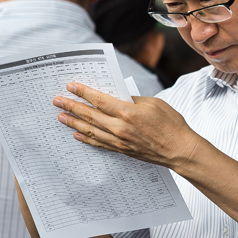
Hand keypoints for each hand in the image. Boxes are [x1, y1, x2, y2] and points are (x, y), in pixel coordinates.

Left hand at [53, 83, 202, 168]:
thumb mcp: (154, 103)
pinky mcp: (123, 150)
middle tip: (57, 101)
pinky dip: (87, 139)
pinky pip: (100, 144)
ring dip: (74, 123)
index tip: (70, 86)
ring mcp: (120, 141)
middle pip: (90, 115)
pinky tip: (77, 135)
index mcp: (128, 112)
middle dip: (71, 107)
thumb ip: (133, 100)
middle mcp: (120, 127)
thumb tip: (118, 98)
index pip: (99, 99)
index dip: (83, 92)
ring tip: (60, 117)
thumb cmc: (172, 124)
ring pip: (91, 130)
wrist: (180, 150)